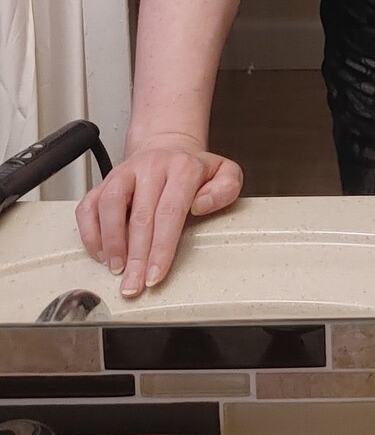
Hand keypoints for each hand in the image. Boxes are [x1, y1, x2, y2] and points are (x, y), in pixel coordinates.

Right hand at [74, 133, 242, 297]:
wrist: (168, 148)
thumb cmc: (195, 171)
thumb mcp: (225, 173)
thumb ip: (226, 188)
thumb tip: (202, 205)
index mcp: (182, 167)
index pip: (170, 211)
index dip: (162, 247)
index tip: (156, 274)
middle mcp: (151, 167)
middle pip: (141, 216)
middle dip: (136, 257)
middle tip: (134, 285)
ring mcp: (124, 173)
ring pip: (110, 205)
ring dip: (111, 242)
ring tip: (117, 269)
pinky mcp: (104, 181)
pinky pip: (88, 206)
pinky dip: (90, 233)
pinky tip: (101, 253)